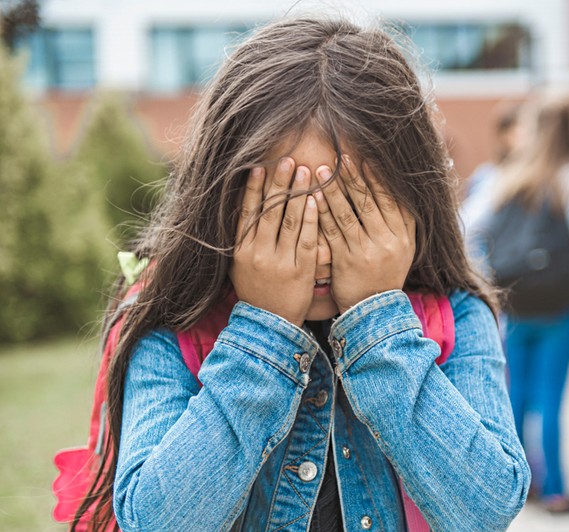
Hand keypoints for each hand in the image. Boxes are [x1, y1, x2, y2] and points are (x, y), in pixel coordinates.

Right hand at [230, 158, 317, 325]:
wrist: (268, 325)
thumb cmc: (257, 291)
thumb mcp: (241, 265)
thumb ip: (245, 238)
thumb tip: (247, 206)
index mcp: (241, 250)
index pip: (246, 212)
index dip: (253, 188)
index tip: (258, 165)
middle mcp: (258, 253)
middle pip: (268, 211)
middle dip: (278, 183)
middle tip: (287, 159)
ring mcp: (279, 262)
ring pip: (287, 221)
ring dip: (296, 193)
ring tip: (304, 170)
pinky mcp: (300, 270)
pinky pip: (306, 239)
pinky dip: (310, 218)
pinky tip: (316, 199)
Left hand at [314, 156, 415, 313]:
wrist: (376, 310)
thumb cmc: (387, 273)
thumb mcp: (405, 248)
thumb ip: (403, 221)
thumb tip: (402, 187)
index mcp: (402, 236)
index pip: (389, 200)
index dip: (376, 179)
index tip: (364, 159)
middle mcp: (386, 242)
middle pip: (367, 203)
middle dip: (352, 178)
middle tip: (339, 157)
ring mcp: (365, 252)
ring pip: (347, 214)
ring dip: (333, 190)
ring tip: (320, 170)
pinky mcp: (345, 261)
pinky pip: (332, 232)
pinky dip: (322, 213)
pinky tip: (312, 197)